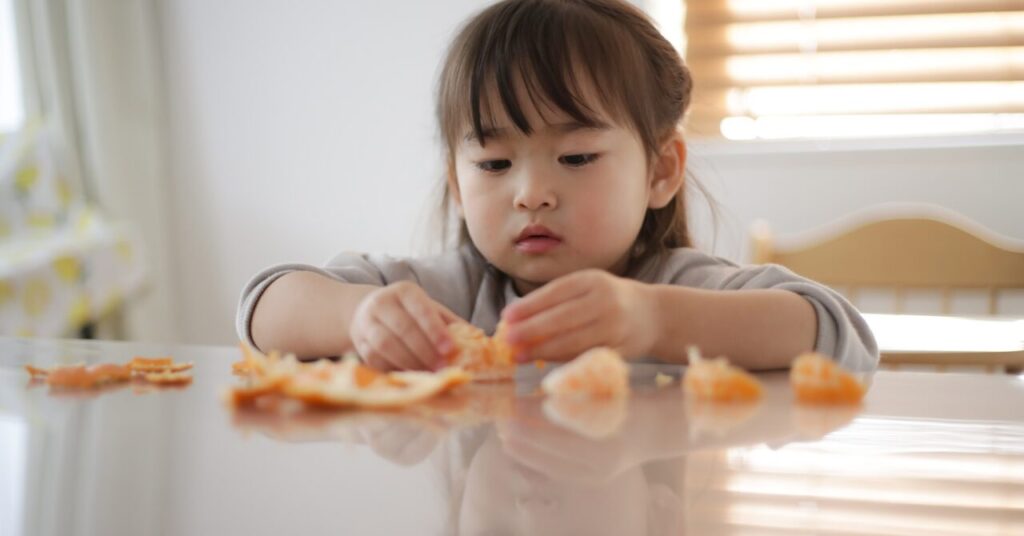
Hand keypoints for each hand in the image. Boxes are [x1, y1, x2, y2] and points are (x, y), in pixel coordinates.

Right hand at [350, 281, 460, 370]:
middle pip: (402, 329)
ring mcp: (366, 323)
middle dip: (424, 351)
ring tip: (428, 374)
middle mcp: (381, 303)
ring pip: (385, 345)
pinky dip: (394, 369)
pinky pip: (375, 359)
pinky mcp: (358, 343)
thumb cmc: (410, 313)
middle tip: (442, 368)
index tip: (450, 349)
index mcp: (404, 292)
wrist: (369, 311)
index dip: (435, 330)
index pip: (420, 309)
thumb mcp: (429, 309)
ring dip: (409, 362)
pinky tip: (410, 376)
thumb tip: (480, 340)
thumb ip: (450, 323)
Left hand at [500, 269, 656, 361]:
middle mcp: (606, 301)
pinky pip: (584, 355)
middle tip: (507, 340)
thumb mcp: (587, 287)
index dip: (530, 306)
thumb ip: (556, 299)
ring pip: (572, 341)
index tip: (507, 316)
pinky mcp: (619, 349)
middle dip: (531, 330)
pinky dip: (561, 360)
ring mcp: (614, 326)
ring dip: (542, 350)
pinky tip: (543, 361)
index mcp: (593, 281)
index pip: (556, 292)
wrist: (653, 316)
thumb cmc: (608, 300)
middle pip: (563, 318)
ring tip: (519, 356)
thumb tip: (515, 317)